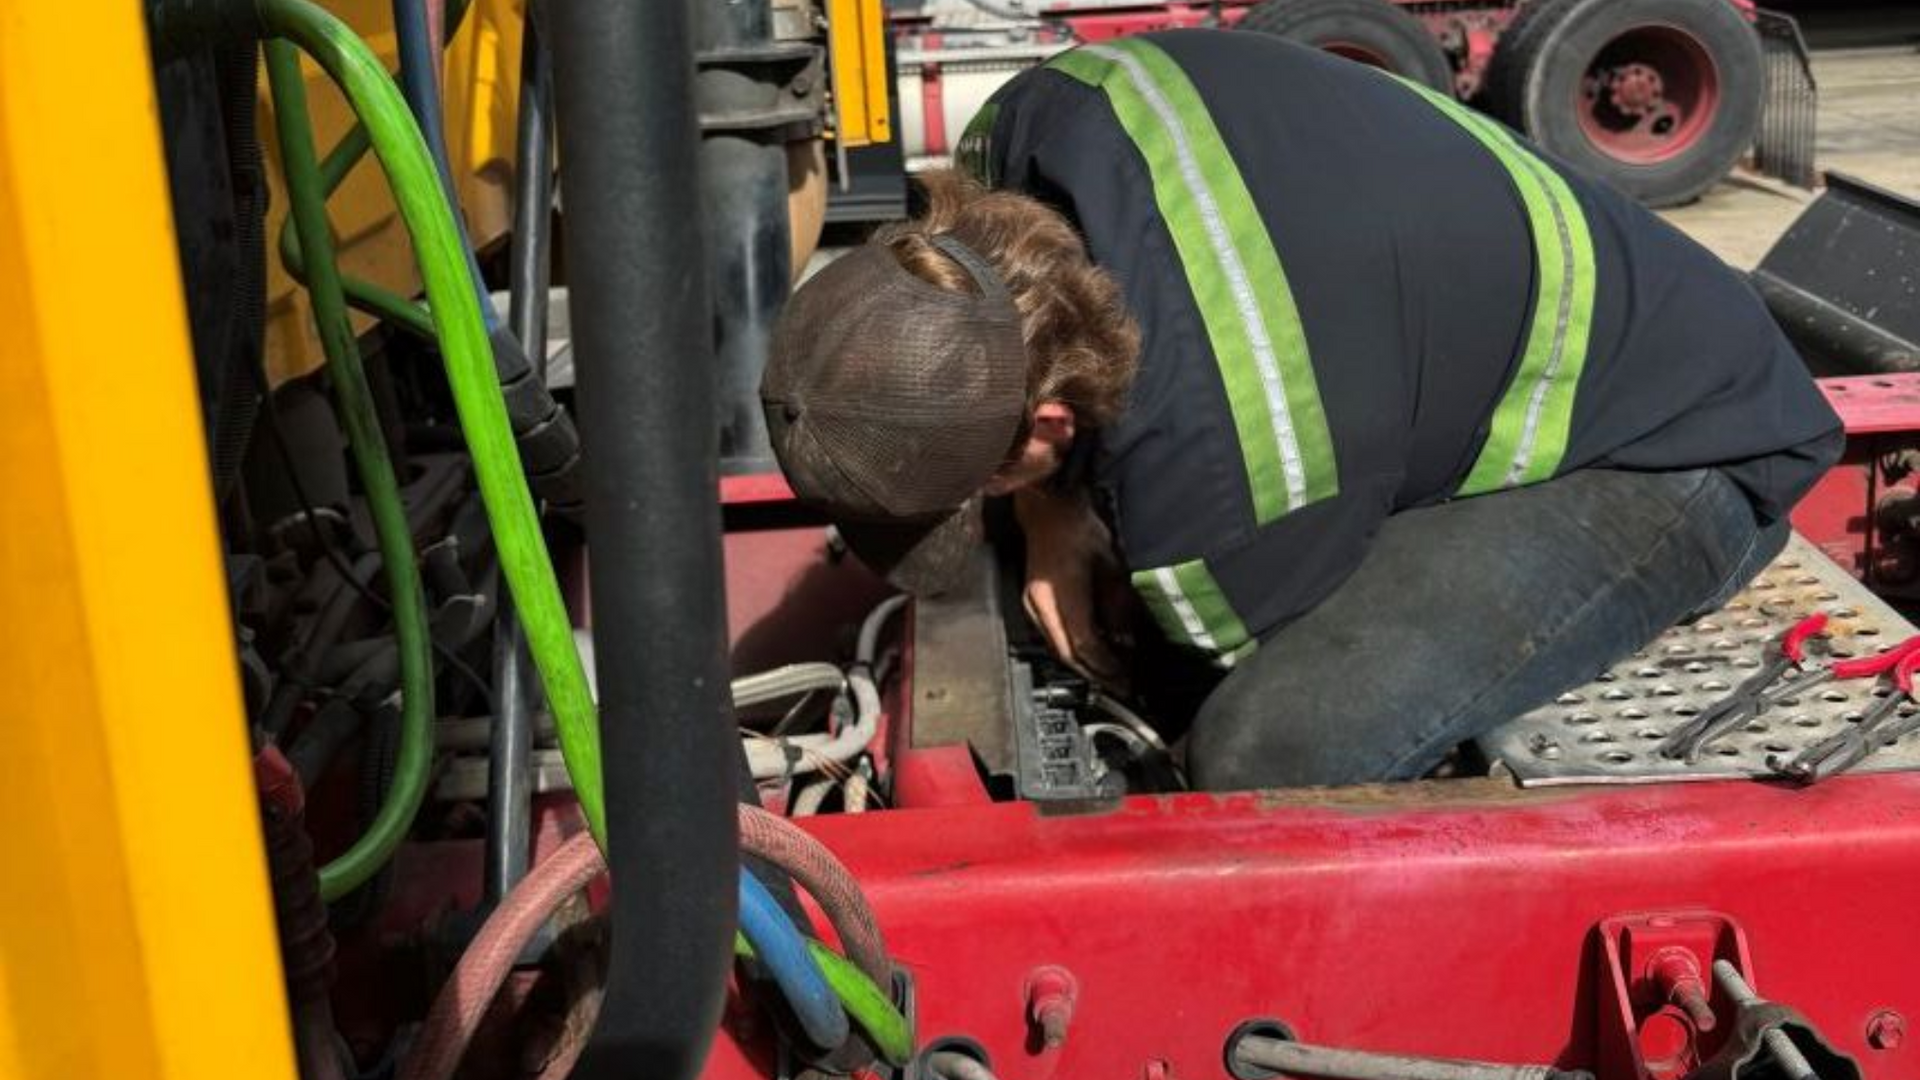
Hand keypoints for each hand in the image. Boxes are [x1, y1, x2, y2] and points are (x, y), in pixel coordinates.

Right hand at [1013, 487, 1128, 690]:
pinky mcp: (1032, 604)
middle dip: (1095, 673)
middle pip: (1067, 653)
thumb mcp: (1110, 565)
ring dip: (1084, 664)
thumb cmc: (1077, 528)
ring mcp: (1032, 605)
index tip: (1125, 677)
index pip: (1083, 642)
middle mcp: (1040, 603)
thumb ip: (1117, 606)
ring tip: (1109, 673)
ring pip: (1058, 648)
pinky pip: (1053, 636)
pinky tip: (1091, 651)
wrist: (1047, 511)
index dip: (1106, 665)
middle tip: (1120, 685)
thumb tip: (1125, 640)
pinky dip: (1073, 649)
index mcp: (1061, 592)